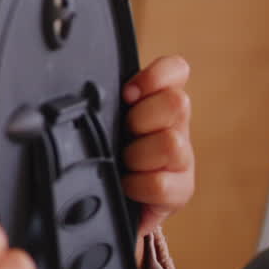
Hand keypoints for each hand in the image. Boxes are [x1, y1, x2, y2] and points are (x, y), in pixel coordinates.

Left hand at [122, 55, 194, 245]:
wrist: (112, 198)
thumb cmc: (107, 151)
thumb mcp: (103, 119)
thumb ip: (104, 98)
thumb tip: (85, 83)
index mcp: (158, 101)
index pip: (176, 70)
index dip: (155, 77)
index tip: (128, 93)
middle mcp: (177, 126)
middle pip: (177, 102)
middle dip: (140, 119)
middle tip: (124, 134)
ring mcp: (183, 159)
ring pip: (171, 143)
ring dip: (138, 155)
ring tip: (125, 163)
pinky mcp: (181, 191)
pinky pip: (160, 184)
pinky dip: (137, 186)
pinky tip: (128, 186)